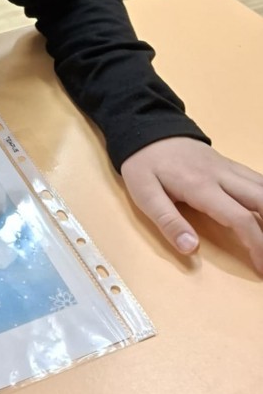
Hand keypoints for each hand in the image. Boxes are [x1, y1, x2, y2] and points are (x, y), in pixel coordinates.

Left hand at [121, 137, 262, 273]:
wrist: (145, 126)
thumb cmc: (143, 163)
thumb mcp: (144, 194)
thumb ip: (168, 222)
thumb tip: (191, 248)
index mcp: (201, 187)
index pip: (240, 219)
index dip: (257, 245)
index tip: (261, 267)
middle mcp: (221, 175)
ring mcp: (227, 167)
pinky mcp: (227, 163)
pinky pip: (256, 179)